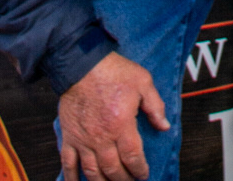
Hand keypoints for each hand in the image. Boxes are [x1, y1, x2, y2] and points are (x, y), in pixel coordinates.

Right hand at [58, 52, 167, 180]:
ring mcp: (84, 140)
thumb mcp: (143, 82)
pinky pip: (68, 163)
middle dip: (124, 180)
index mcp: (121, 124)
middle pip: (114, 169)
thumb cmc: (113, 71)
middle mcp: (102, 137)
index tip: (144, 174)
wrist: (82, 63)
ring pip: (93, 172)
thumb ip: (155, 106)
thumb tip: (164, 126)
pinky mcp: (69, 137)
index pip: (133, 157)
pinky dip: (71, 178)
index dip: (140, 169)